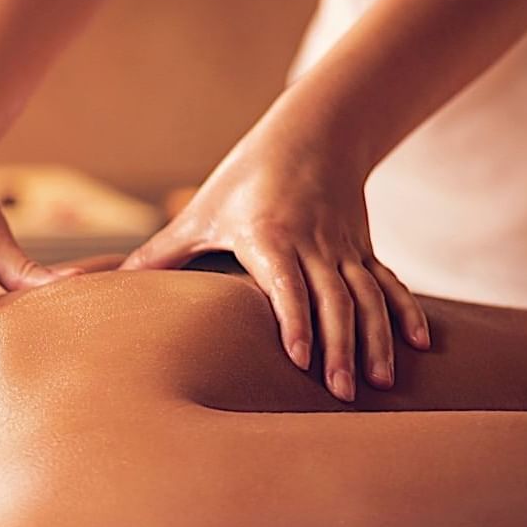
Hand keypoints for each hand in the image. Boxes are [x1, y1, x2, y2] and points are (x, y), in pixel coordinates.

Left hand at [119, 119, 430, 402]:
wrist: (312, 131)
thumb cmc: (243, 177)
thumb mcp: (198, 212)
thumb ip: (160, 254)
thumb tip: (106, 283)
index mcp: (269, 235)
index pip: (287, 285)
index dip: (296, 322)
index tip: (300, 361)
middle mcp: (313, 242)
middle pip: (332, 300)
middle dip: (339, 347)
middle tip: (340, 394)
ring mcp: (344, 247)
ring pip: (366, 297)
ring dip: (376, 340)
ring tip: (381, 383)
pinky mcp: (363, 249)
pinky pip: (388, 284)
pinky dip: (405, 313)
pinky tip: (420, 346)